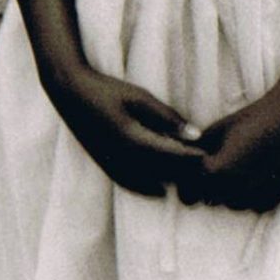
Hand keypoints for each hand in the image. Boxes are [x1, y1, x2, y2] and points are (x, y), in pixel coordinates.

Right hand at [44, 61, 205, 197]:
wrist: (70, 94)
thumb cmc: (107, 91)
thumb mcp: (140, 98)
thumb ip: (167, 117)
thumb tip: (195, 134)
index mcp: (134, 139)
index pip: (172, 156)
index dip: (192, 158)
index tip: (209, 156)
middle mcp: (123, 158)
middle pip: (163, 173)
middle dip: (184, 173)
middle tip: (203, 171)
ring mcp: (112, 164)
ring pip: (148, 183)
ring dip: (168, 182)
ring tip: (186, 180)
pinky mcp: (105, 165)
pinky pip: (130, 185)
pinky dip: (147, 189)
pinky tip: (161, 188)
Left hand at [181, 89, 279, 212]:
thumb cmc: (250, 120)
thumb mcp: (215, 131)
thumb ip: (195, 150)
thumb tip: (179, 156)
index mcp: (217, 172)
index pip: (188, 191)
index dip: (187, 181)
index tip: (191, 171)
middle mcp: (236, 190)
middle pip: (209, 199)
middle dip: (207, 187)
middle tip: (216, 165)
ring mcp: (257, 196)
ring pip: (232, 205)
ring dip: (230, 192)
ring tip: (238, 168)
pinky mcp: (275, 197)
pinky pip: (254, 205)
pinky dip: (251, 195)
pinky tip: (256, 174)